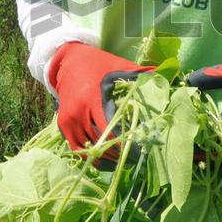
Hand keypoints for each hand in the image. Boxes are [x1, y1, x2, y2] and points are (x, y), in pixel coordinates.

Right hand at [48, 41, 153, 156]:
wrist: (68, 61)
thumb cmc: (97, 64)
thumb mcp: (117, 64)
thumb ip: (136, 71)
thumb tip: (158, 74)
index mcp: (92, 97)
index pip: (108, 127)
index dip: (122, 142)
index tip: (137, 150)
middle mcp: (78, 110)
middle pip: (98, 140)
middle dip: (115, 152)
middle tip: (132, 158)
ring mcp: (69, 118)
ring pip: (86, 146)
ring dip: (103, 155)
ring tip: (118, 160)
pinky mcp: (62, 123)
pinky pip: (74, 146)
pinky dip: (86, 153)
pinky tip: (100, 157)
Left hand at [187, 59, 221, 149]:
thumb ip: (215, 76)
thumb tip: (188, 79)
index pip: (214, 135)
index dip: (197, 132)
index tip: (179, 127)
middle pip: (217, 148)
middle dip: (200, 143)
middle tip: (179, 134)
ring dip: (209, 144)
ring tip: (189, 135)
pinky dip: (219, 142)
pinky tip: (206, 133)